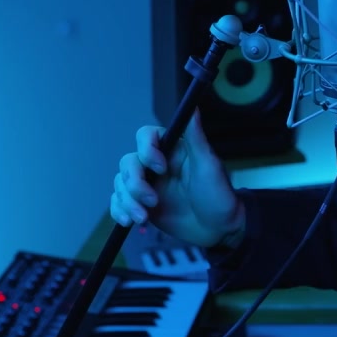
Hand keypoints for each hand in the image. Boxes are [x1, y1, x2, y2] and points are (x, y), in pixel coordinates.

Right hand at [109, 109, 243, 248]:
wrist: (217, 229)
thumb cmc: (218, 195)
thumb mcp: (208, 166)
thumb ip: (195, 138)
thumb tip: (193, 107)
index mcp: (172, 150)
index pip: (146, 136)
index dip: (147, 150)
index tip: (160, 168)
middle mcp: (156, 165)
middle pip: (128, 163)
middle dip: (135, 184)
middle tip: (153, 202)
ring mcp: (147, 185)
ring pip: (121, 183)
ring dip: (128, 201)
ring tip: (143, 218)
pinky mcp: (141, 204)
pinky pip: (119, 202)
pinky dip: (119, 210)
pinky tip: (129, 222)